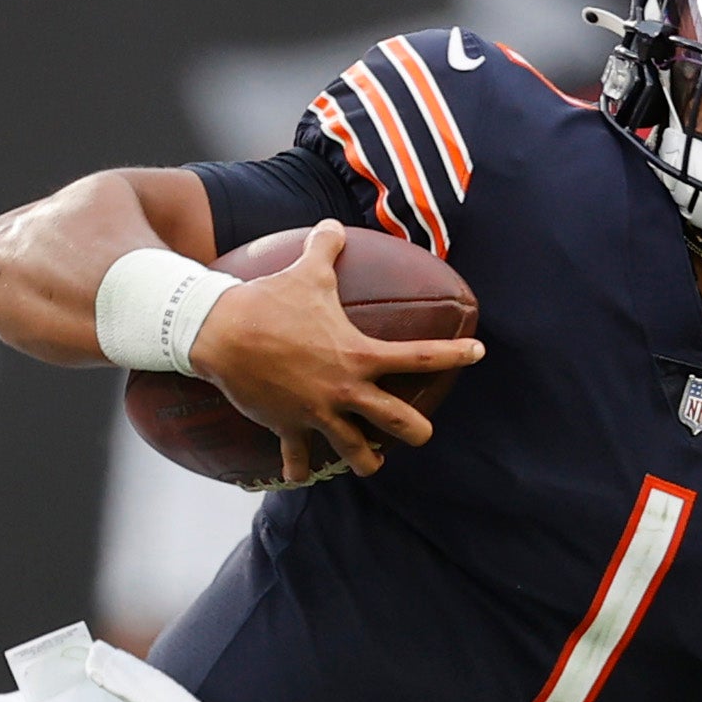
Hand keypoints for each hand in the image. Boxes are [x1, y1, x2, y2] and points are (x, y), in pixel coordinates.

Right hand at [188, 220, 483, 483]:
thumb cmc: (269, 300)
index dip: (454, 354)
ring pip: (353, 451)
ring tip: (371, 463)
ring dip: (365, 460)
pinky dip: (298, 468)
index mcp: (359, 354)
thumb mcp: (306, 270)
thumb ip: (326, 249)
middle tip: (421, 433)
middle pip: (397, 421)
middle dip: (415, 432)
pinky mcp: (287, 427)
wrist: (223, 332)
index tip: (478, 353)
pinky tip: (300, 475)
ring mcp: (317, 412)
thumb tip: (333, 225)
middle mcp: (344, 389)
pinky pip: (297, 458)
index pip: (419, 356)